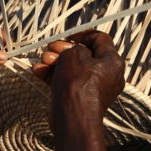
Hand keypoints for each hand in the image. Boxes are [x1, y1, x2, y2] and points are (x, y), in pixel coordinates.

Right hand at [32, 30, 124, 150]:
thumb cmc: (78, 83)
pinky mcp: (79, 97)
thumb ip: (73, 48)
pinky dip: (53, 75)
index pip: (100, 39)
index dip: (83, 33)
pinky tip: (38, 71)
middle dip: (62, 50)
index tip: (67, 35)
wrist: (72, 117)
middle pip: (82, 54)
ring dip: (54, 62)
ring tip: (42, 60)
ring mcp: (91, 87)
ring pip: (71, 68)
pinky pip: (66, 81)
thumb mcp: (74, 55)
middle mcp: (105, 74)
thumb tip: (69, 52)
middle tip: (49, 48)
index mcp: (111, 61)